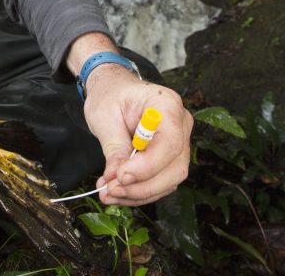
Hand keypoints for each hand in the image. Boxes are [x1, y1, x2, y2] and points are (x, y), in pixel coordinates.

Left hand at [83, 64, 192, 205]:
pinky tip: (117, 191)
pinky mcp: (170, 157)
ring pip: (170, 180)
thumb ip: (114, 148)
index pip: (169, 143)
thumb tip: (116, 179)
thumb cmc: (110, 95)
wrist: (113, 90)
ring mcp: (179, 142)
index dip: (147, 166)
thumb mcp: (104, 116)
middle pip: (174, 167)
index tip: (120, 177)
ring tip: (108, 193)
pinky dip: (139, 192)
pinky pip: (161, 182)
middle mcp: (181, 124)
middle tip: (110, 190)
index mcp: (167, 105)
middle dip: (142, 186)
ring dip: (139, 193)